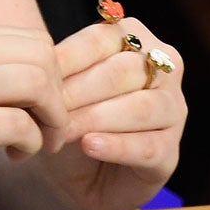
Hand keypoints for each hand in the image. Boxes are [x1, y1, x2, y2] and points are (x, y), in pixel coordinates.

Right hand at [0, 25, 69, 180]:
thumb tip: (39, 71)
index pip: (30, 38)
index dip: (52, 74)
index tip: (43, 105)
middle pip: (41, 56)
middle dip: (58, 97)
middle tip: (49, 128)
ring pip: (36, 85)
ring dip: (51, 122)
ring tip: (36, 143)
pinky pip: (18, 126)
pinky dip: (30, 145)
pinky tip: (13, 156)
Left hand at [36, 16, 186, 209]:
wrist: (73, 171)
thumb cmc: (67, 114)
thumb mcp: (58, 87)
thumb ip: (58, 70)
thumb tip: (43, 64)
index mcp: (135, 38)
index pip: (101, 39)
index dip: (68, 57)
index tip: (36, 76)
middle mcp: (164, 69)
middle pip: (123, 72)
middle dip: (80, 90)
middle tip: (47, 109)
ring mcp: (173, 111)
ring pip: (140, 108)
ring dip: (96, 118)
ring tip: (63, 131)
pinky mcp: (171, 153)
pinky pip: (148, 146)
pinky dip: (116, 146)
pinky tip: (89, 146)